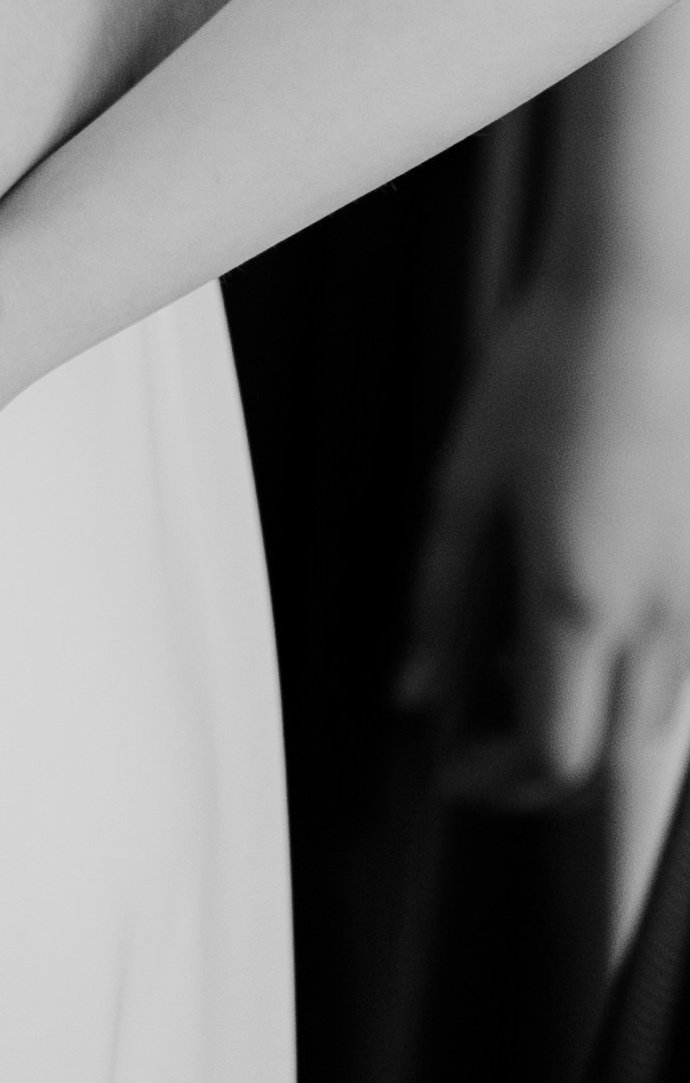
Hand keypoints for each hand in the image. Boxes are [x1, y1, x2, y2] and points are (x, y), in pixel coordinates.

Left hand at [404, 268, 689, 805]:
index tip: (452, 767)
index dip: (496, 780)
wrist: (649, 302)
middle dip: (540, 776)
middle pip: (612, 760)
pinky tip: (587, 628)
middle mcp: (659, 617)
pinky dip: (633, 684)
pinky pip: (684, 670)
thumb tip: (419, 688)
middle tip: (479, 743)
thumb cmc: (551, 376)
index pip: (552, 754)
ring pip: (656, 723)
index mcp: (579, 599)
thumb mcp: (466, 487)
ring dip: (592, 730)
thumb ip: (442, 602)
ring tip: (521, 677)